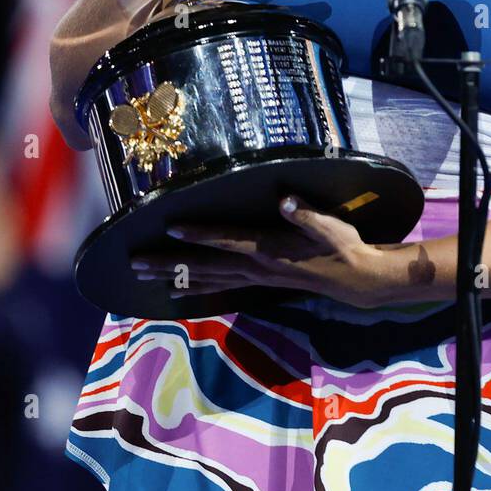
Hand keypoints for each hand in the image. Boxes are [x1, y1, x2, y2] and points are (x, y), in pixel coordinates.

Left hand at [130, 196, 397, 309]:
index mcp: (268, 250)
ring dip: (173, 276)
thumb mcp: (330, 226)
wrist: (355, 279)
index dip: (200, 234)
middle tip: (135, 262)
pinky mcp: (257, 283)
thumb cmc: (343, 247)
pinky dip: (194, 288)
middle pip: (205, 266)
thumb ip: (307, 214)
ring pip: (206, 279)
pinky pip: (218, 287)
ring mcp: (255, 278)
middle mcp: (255, 268)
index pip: (227, 241)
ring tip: (143, 274)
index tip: (171, 228)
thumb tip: (285, 200)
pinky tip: (176, 290)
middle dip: (169, 264)